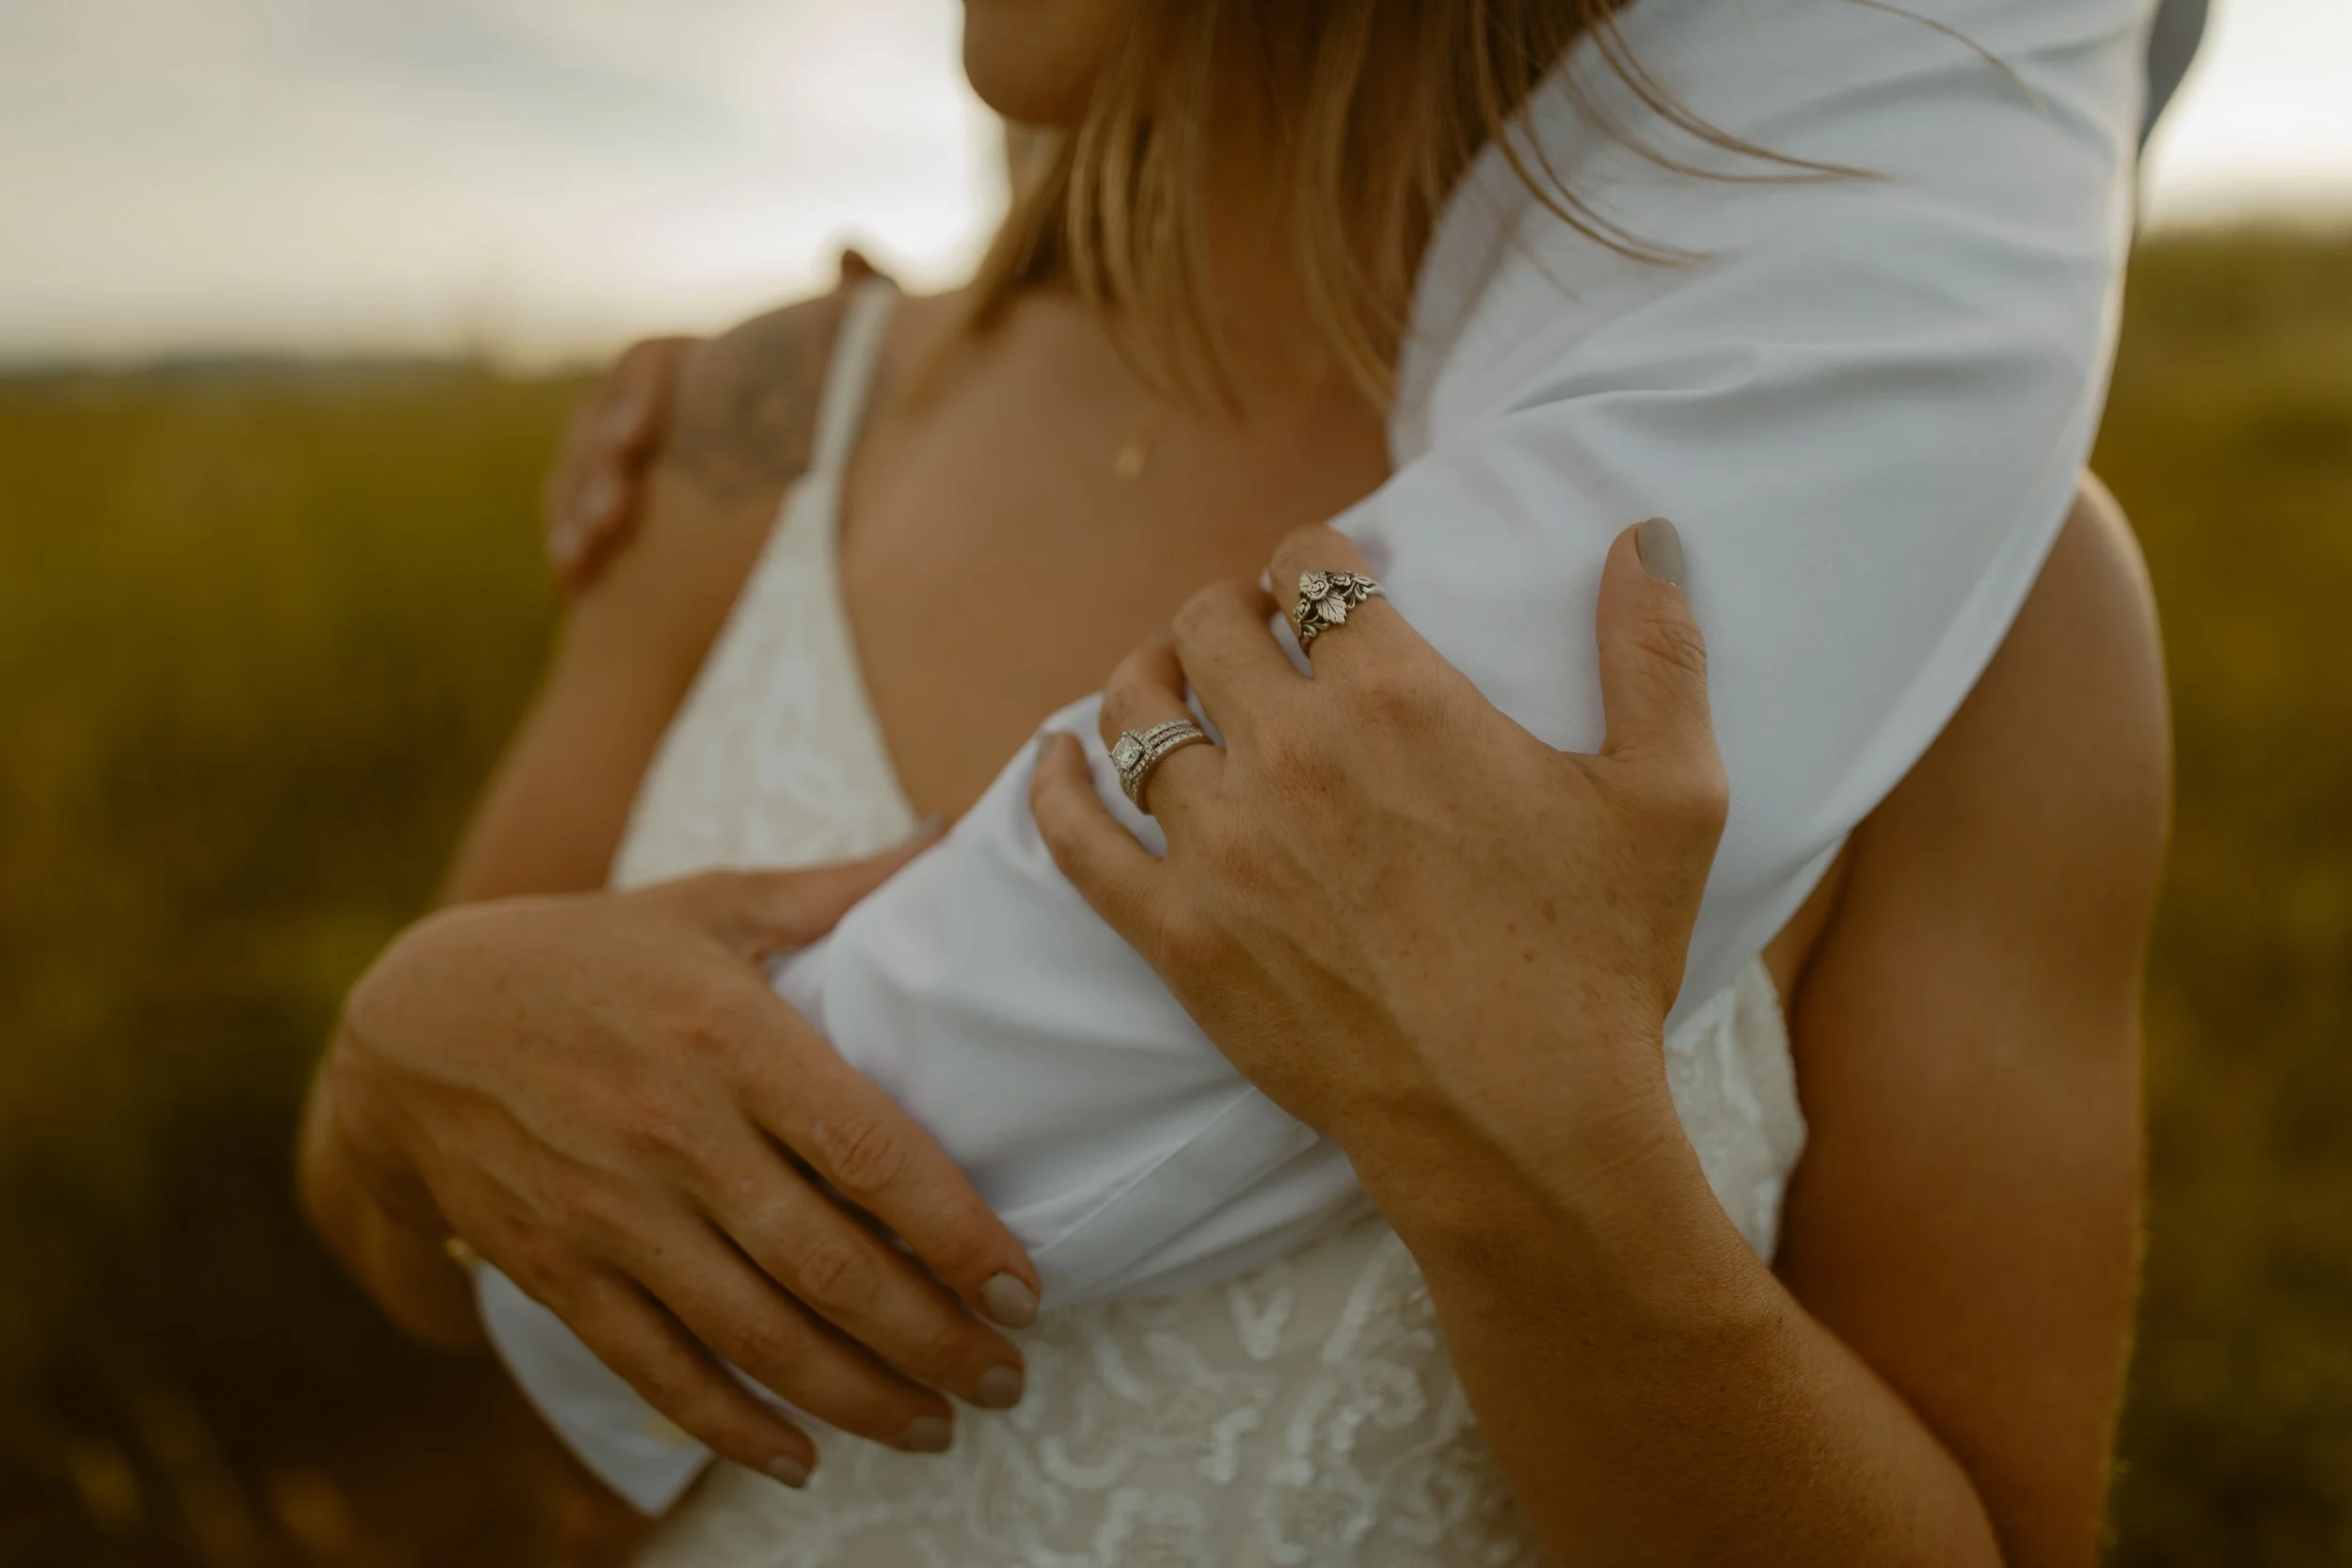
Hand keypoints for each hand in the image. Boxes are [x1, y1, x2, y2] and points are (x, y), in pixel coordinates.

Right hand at [320, 848, 1041, 1483]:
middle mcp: (676, 1136)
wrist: (408, 1026)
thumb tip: (952, 834)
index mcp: (730, 1037)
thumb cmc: (586, 957)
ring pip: (756, 1336)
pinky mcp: (560, 1270)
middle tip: (1008, 1378)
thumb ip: (835, 888)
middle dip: (933, 1339)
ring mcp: (613, 1213)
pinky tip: (807, 1456)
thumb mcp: (707, 904)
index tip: (1024, 1286)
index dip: (956, 1232)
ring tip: (939, 1425)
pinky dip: (735, 1427)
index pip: (869, 1152)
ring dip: (860, 1397)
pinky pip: (658, 1369)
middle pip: (829, 1267)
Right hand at [540, 248, 885, 593]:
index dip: (636, 395)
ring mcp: (623, 467)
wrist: (835, 501)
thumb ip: (862, 305)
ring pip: (573, 478)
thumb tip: (847, 248)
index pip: (647, 361)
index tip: (638, 440)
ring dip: (572, 513)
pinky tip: (570, 584)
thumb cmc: (844, 416)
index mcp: (700, 368)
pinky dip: (569, 551)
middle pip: (595, 424)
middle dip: (592, 471)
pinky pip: (573, 529)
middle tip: (613, 517)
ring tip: (583, 556)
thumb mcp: (860, 367)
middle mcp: (650, 409)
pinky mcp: (616, 523)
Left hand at [1030, 520, 1725, 1182]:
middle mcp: (1290, 752)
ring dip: (1146, 676)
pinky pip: (1077, 840)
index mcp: (1396, 696)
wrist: (1519, 1124)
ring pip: (1135, 713)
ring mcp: (1219, 846)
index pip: (1310, 569)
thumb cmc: (1600, 961)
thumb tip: (1642, 531)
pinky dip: (1054, 787)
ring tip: (1164, 678)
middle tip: (1249, 629)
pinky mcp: (1178, 934)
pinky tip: (1055, 759)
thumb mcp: (1669, 795)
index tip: (1316, 575)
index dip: (1309, 556)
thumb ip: (1655, 651)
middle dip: (1228, 609)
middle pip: (1210, 627)